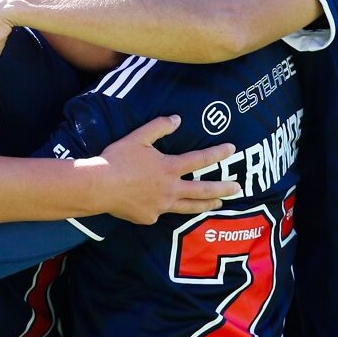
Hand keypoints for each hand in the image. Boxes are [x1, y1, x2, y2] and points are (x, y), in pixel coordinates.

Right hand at [89, 115, 241, 224]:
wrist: (99, 187)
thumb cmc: (117, 159)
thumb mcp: (138, 137)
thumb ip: (159, 127)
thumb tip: (177, 119)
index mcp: (169, 167)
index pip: (200, 159)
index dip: (218, 153)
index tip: (232, 149)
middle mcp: (170, 189)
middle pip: (203, 190)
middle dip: (223, 188)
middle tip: (238, 187)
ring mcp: (161, 206)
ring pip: (189, 207)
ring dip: (206, 205)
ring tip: (219, 206)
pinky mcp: (149, 217)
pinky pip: (161, 213)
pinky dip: (167, 209)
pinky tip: (167, 208)